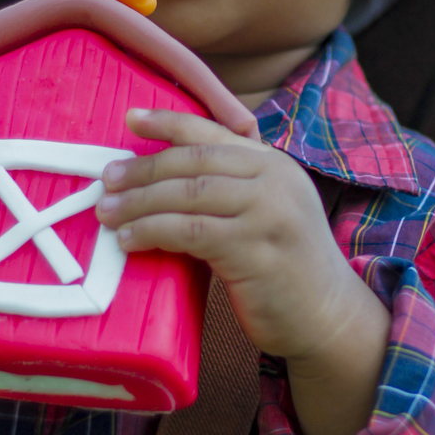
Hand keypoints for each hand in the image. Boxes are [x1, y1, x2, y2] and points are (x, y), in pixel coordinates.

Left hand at [96, 109, 389, 434]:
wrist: (328, 316)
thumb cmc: (286, 268)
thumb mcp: (266, 213)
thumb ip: (232, 189)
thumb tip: (161, 180)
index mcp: (275, 165)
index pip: (214, 134)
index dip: (169, 122)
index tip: (131, 118)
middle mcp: (275, 181)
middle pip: (195, 162)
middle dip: (143, 168)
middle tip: (106, 180)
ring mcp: (268, 214)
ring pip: (189, 195)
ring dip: (140, 202)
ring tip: (107, 213)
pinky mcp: (256, 251)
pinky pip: (191, 232)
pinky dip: (153, 232)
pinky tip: (131, 240)